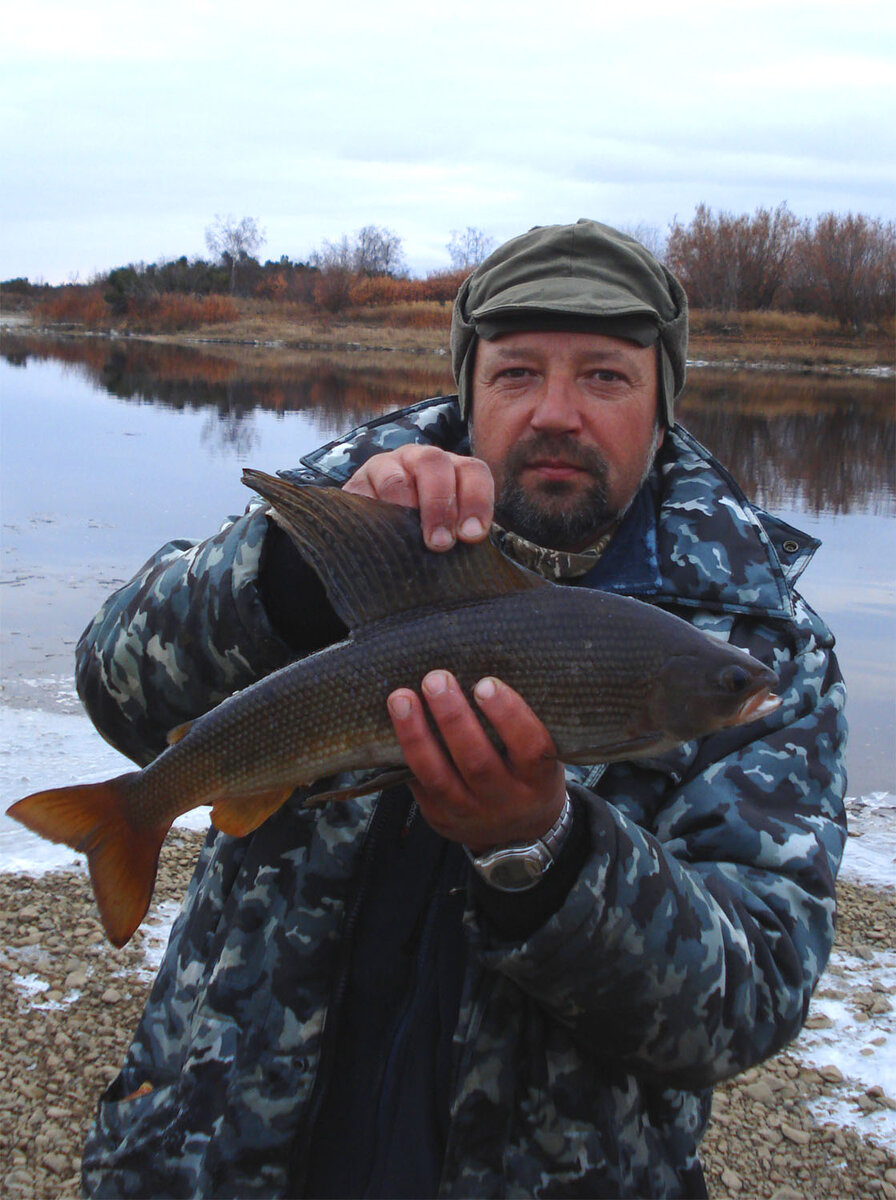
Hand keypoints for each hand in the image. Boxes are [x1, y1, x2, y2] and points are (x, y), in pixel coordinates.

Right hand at [343, 445, 493, 551]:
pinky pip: (365, 493)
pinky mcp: (358, 483)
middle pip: (434, 463)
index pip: (472, 471)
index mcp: (453, 470)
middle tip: (440, 542)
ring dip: (406, 507)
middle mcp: (421, 460)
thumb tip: (473, 547)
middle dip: (440, 504)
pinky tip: (382, 533)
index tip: (472, 535)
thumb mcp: (448, 531)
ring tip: (408, 537)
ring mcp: (387, 466)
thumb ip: (462, 533)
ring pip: (397, 477)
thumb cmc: (423, 535)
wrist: (374, 536)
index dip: (477, 500)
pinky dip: (375, 513)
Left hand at [387, 671, 566, 852]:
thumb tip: (477, 670)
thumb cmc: (529, 775)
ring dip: (416, 734)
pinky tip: (395, 724)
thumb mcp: (540, 756)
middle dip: (452, 717)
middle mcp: (505, 800)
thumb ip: (518, 726)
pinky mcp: (442, 819)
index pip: (530, 747)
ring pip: (438, 776)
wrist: (523, 832)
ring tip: (401, 698)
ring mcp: (471, 814)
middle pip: (476, 761)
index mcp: (539, 779)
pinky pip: (419, 787)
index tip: (486, 683)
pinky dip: (405, 754)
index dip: (508, 714)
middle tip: (436, 679)